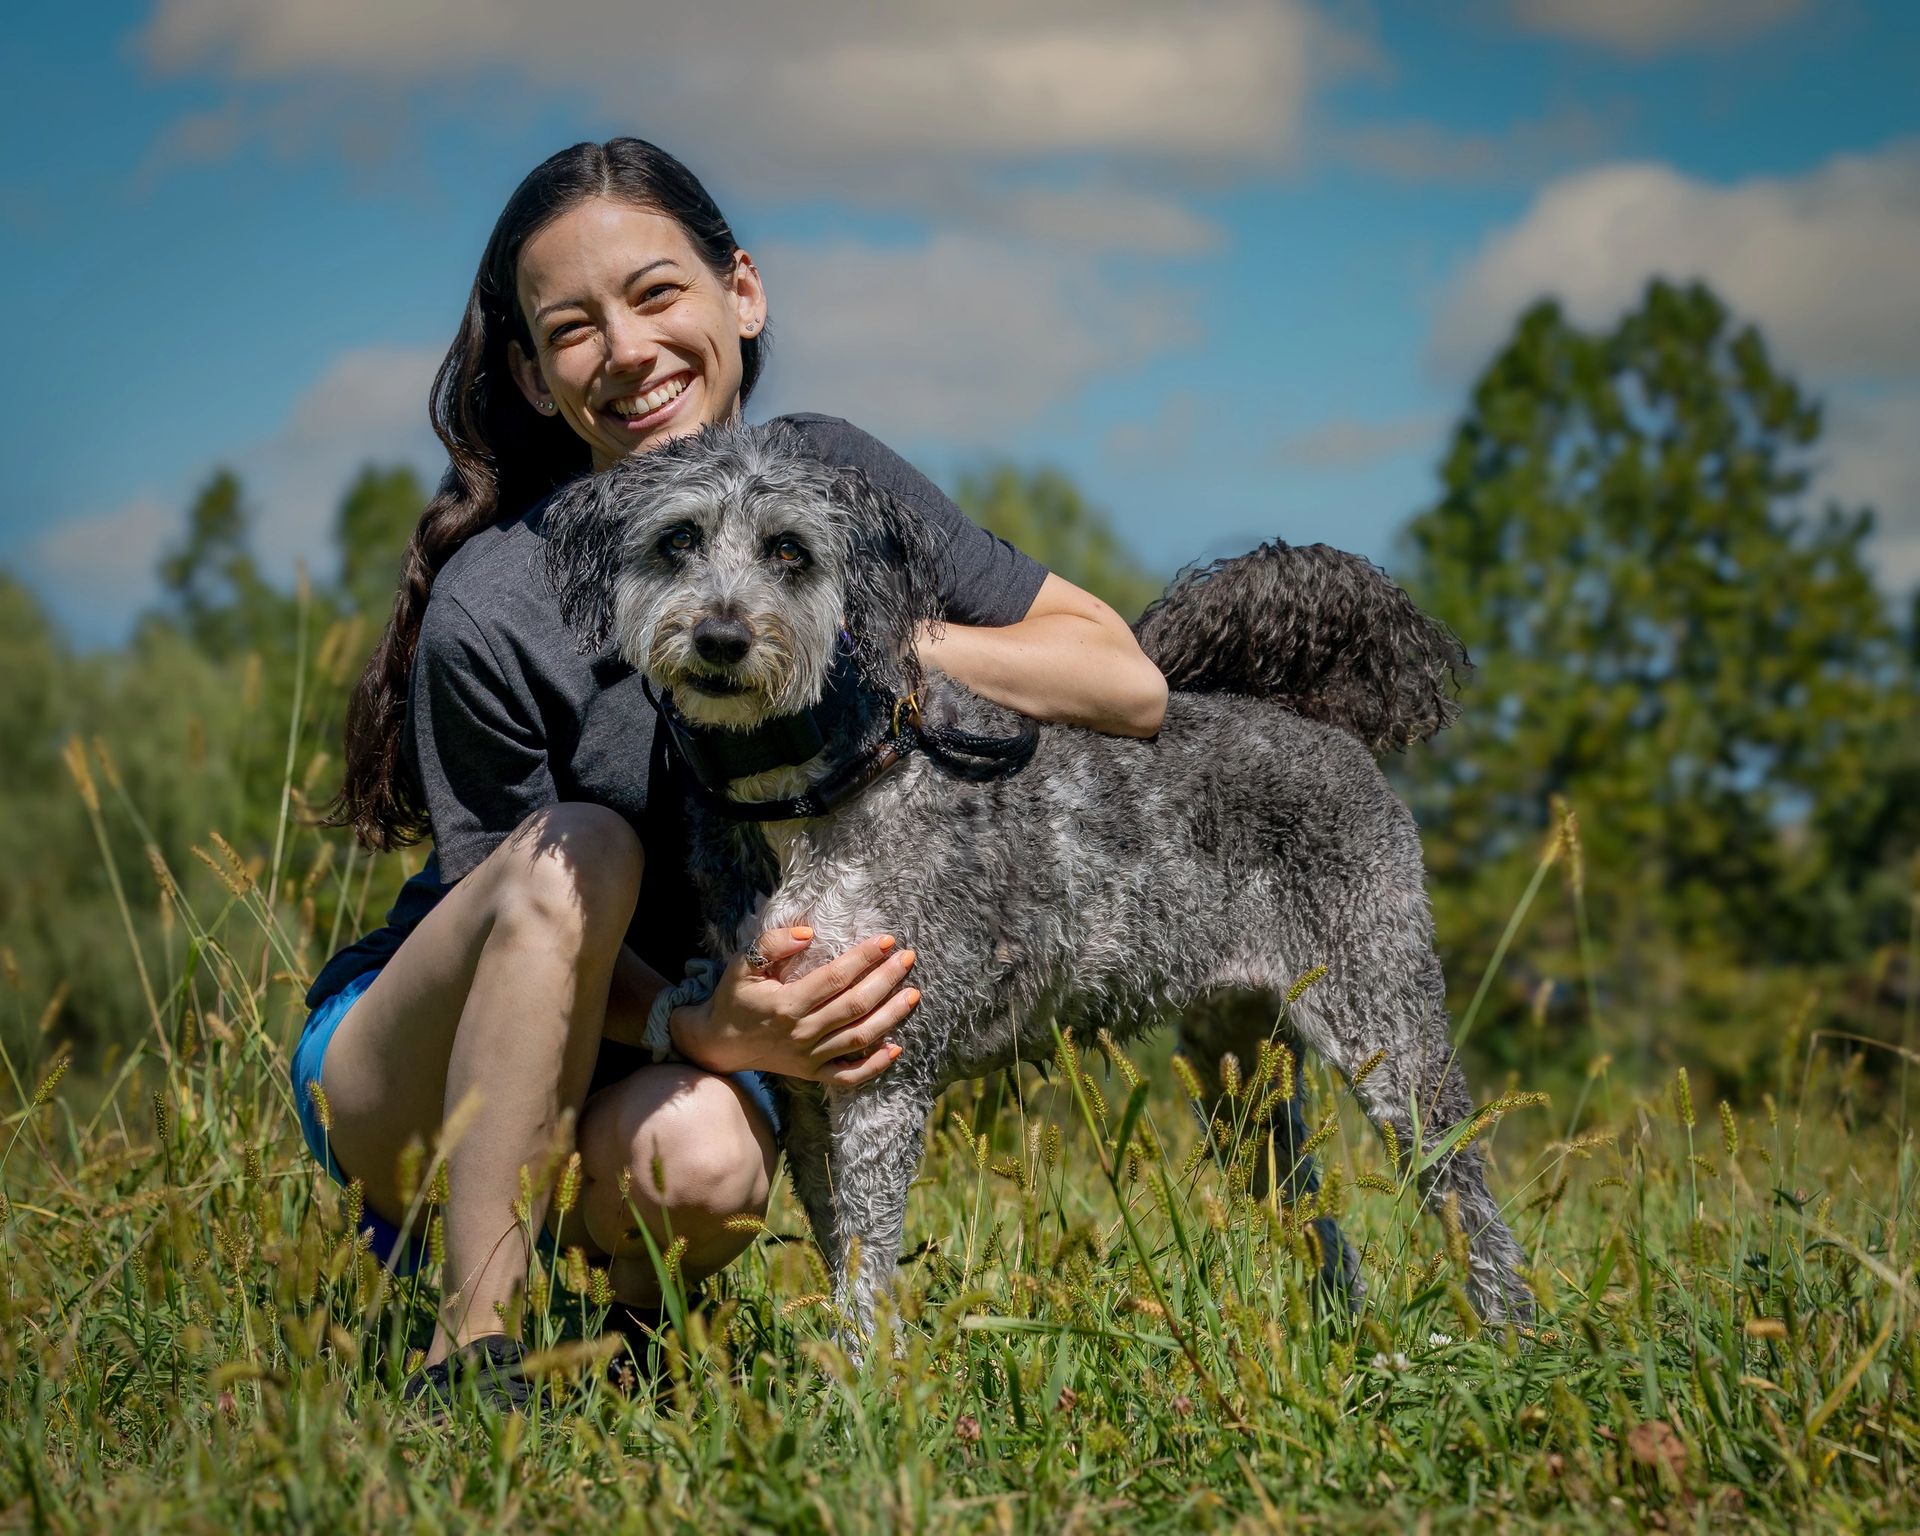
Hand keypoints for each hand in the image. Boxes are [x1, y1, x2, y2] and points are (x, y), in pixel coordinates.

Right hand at [668, 925, 919, 1086]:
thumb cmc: (734, 997)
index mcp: (785, 1004)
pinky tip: (896, 1047)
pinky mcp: (812, 1074)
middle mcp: (801, 1033)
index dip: (863, 958)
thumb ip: (772, 944)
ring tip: (913, 994)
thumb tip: (808, 933)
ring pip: (859, 1038)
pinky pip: (849, 1076)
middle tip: (908, 958)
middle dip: (886, 980)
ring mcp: (808, 1058)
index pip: (834, 978)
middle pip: (854, 1006)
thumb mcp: (742, 964)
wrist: (719, 1043)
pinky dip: (875, 1065)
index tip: (886, 940)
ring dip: (891, 1016)